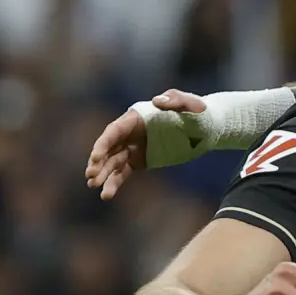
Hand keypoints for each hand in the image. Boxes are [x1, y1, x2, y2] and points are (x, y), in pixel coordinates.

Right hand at [85, 89, 208, 199]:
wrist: (204, 126)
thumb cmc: (195, 111)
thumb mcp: (188, 103)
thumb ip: (174, 100)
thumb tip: (157, 101)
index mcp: (136, 118)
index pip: (114, 131)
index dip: (102, 145)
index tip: (95, 159)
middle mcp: (130, 132)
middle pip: (108, 148)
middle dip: (98, 162)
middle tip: (91, 177)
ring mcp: (133, 147)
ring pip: (113, 162)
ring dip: (103, 175)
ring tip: (94, 187)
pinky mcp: (139, 160)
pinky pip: (123, 172)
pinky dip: (114, 182)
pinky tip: (106, 194)